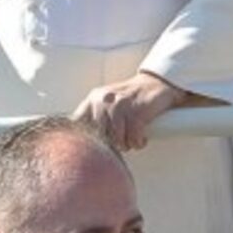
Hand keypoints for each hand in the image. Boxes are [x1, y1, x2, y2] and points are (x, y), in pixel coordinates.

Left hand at [72, 71, 194, 151]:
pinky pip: (133, 140)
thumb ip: (93, 118)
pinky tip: (141, 137)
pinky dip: (138, 142)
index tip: (94, 149)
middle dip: (112, 145)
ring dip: (127, 144)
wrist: (155, 83)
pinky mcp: (136, 112)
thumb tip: (82, 144)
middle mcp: (103, 101)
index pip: (77, 124)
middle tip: (122, 141)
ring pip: (117, 141)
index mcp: (92, 99)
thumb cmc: (130, 99)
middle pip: (99, 138)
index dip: (86, 141)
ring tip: (132, 137)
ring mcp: (119, 106)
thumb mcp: (106, 102)